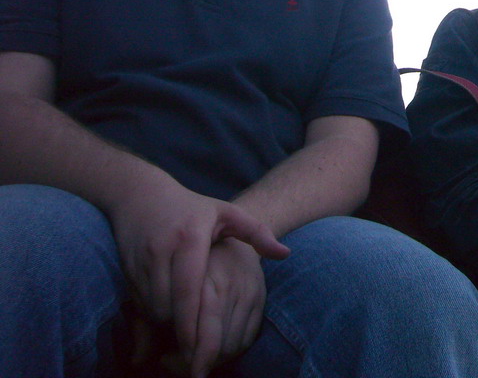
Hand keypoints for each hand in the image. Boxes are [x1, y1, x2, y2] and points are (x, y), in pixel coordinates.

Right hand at [108, 178, 287, 364]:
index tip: (198, 350)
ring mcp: (141, 260)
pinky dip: (151, 315)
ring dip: (166, 324)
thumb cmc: (192, 208)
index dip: (191, 324)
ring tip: (184, 331)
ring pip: (151, 308)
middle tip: (194, 349)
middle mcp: (163, 250)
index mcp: (191, 239)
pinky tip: (166, 316)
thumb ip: (257, 233)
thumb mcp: (227, 214)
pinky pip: (137, 303)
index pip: (189, 290)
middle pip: (168, 306)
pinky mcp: (125, 269)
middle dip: (180, 330)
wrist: (140, 195)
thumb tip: (285, 254)